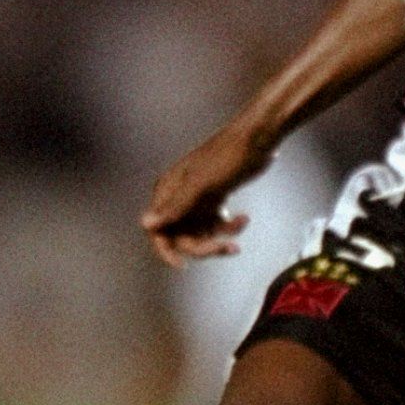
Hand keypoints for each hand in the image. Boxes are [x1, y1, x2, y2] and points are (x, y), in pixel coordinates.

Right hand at [140, 124, 270, 265]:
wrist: (258, 139)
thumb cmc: (228, 156)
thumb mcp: (201, 185)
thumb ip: (175, 207)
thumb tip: (146, 224)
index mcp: (168, 190)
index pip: (156, 229)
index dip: (165, 249)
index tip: (181, 265)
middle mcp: (179, 196)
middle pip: (181, 237)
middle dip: (204, 245)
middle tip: (225, 246)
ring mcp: (197, 199)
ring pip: (201, 233)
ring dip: (221, 236)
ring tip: (241, 226)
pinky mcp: (215, 199)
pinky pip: (216, 225)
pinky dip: (230, 227)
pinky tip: (244, 219)